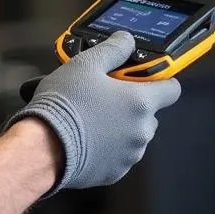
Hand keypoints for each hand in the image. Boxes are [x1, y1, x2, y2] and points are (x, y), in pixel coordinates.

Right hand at [4, 30, 181, 193]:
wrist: (42, 147)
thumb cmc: (64, 104)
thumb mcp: (86, 64)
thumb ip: (113, 49)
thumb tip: (126, 40)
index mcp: (141, 102)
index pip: (172, 88)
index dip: (159, 79)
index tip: (142, 77)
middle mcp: (142, 131)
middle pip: (149, 112)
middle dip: (131, 104)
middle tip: (104, 96)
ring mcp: (129, 155)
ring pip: (133, 134)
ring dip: (119, 126)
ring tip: (90, 118)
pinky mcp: (114, 173)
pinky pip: (118, 155)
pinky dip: (107, 147)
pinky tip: (86, 137)